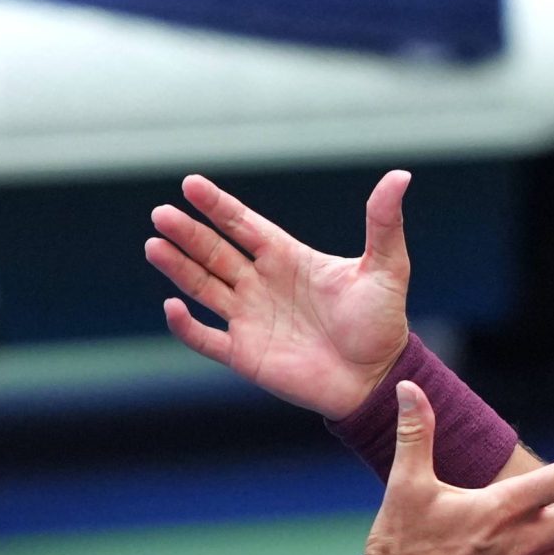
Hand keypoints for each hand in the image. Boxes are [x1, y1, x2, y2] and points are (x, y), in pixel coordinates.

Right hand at [147, 170, 413, 417]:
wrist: (376, 379)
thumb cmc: (382, 323)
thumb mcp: (386, 268)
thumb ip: (383, 223)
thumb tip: (399, 175)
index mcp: (287, 258)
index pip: (243, 225)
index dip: (217, 206)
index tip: (190, 184)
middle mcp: (262, 284)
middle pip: (214, 252)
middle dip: (187, 234)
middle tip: (161, 215)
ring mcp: (250, 319)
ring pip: (203, 287)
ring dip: (178, 268)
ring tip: (153, 246)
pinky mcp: (245, 355)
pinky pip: (207, 338)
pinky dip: (187, 326)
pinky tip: (172, 307)